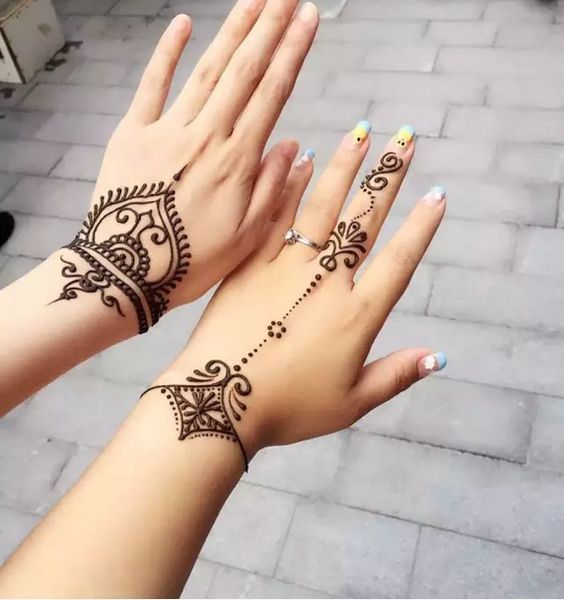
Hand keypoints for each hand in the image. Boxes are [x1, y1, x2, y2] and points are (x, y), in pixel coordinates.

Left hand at [52, 0, 318, 332]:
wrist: (125, 273)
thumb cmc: (189, 262)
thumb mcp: (247, 239)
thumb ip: (273, 189)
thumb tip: (293, 146)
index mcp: (237, 162)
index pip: (272, 94)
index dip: (292, 52)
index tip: (307, 18)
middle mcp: (205, 136)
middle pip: (243, 70)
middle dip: (269, 26)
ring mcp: (166, 130)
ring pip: (206, 69)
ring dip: (232, 31)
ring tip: (254, 0)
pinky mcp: (132, 133)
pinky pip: (152, 85)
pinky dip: (167, 53)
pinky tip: (183, 24)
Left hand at [145, 123, 446, 466]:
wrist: (218, 401)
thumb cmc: (287, 408)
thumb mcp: (350, 404)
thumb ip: (395, 376)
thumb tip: (438, 358)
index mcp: (355, 315)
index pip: (398, 261)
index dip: (421, 227)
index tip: (437, 194)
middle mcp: (326, 281)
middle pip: (363, 221)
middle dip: (387, 177)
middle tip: (404, 139)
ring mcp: (285, 267)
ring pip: (321, 206)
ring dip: (343, 167)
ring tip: (360, 133)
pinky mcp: (249, 264)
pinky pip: (273, 216)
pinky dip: (287, 185)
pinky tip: (299, 158)